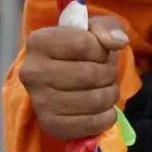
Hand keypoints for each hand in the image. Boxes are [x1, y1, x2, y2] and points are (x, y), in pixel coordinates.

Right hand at [19, 14, 128, 142]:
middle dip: (109, 73)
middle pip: (90, 74)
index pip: (84, 44)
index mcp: (38, 42)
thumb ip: (107, 27)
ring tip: (105, 88)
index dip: (102, 50)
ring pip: (94, 100)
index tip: (100, 52)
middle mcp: (32, 72)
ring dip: (110, 94)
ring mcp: (39, 101)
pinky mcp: (50, 125)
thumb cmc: (78, 51)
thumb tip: (118, 41)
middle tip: (107, 73)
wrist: (61, 77)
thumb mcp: (92, 30)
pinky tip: (102, 108)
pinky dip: (107, 116)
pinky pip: (92, 124)